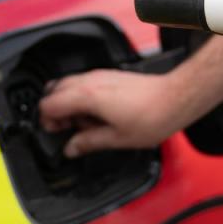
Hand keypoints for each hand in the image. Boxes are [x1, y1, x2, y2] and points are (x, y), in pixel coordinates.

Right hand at [39, 69, 194, 157]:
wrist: (175, 99)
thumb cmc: (152, 117)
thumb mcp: (116, 138)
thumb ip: (88, 142)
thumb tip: (72, 148)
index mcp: (87, 96)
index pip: (49, 104)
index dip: (47, 121)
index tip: (56, 133)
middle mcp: (90, 81)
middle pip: (54, 90)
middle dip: (55, 110)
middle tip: (68, 129)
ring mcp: (100, 75)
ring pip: (69, 84)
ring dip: (69, 103)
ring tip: (85, 123)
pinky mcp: (110, 75)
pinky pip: (84, 83)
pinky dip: (82, 97)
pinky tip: (98, 114)